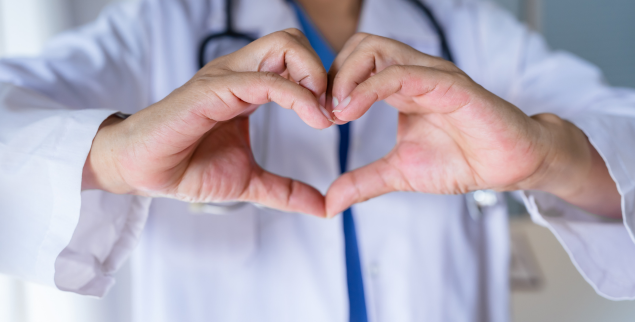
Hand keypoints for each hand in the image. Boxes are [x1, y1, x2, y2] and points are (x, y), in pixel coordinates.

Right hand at [82, 29, 332, 216]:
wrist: (142, 172)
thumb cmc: (187, 168)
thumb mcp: (249, 181)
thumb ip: (285, 190)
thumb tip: (322, 207)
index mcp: (248, 85)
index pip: (295, 59)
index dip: (322, 83)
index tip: (335, 118)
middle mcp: (239, 73)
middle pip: (293, 40)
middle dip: (322, 70)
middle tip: (332, 110)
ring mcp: (225, 78)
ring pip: (283, 46)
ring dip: (314, 76)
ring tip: (323, 115)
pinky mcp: (212, 91)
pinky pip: (263, 80)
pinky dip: (296, 95)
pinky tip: (312, 119)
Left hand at [324, 33, 620, 217]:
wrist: (510, 166)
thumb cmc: (461, 160)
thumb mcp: (399, 173)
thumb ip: (363, 183)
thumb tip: (329, 204)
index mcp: (400, 86)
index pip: (354, 63)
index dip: (329, 85)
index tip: (317, 117)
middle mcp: (413, 72)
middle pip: (359, 45)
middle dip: (332, 74)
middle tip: (322, 112)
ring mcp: (431, 74)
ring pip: (375, 49)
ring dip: (345, 77)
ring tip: (336, 112)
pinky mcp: (450, 85)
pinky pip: (402, 73)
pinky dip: (370, 88)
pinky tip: (352, 111)